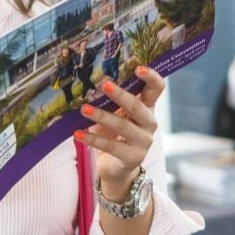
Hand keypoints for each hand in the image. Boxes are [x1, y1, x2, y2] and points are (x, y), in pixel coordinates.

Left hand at [75, 66, 162, 199]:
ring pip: (122, 126)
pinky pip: (111, 146)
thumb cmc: (114, 134)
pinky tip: (78, 133)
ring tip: (84, 109)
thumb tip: (90, 87)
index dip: (151, 77)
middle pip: (137, 106)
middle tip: (104, 84)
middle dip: (121, 95)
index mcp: (148, 107)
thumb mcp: (115, 115)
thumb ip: (111, 102)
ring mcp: (143, 141)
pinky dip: (92, 139)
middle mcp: (150, 123)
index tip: (138, 68)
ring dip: (102, 116)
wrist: (117, 166)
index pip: (157, 88)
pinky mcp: (133, 157)